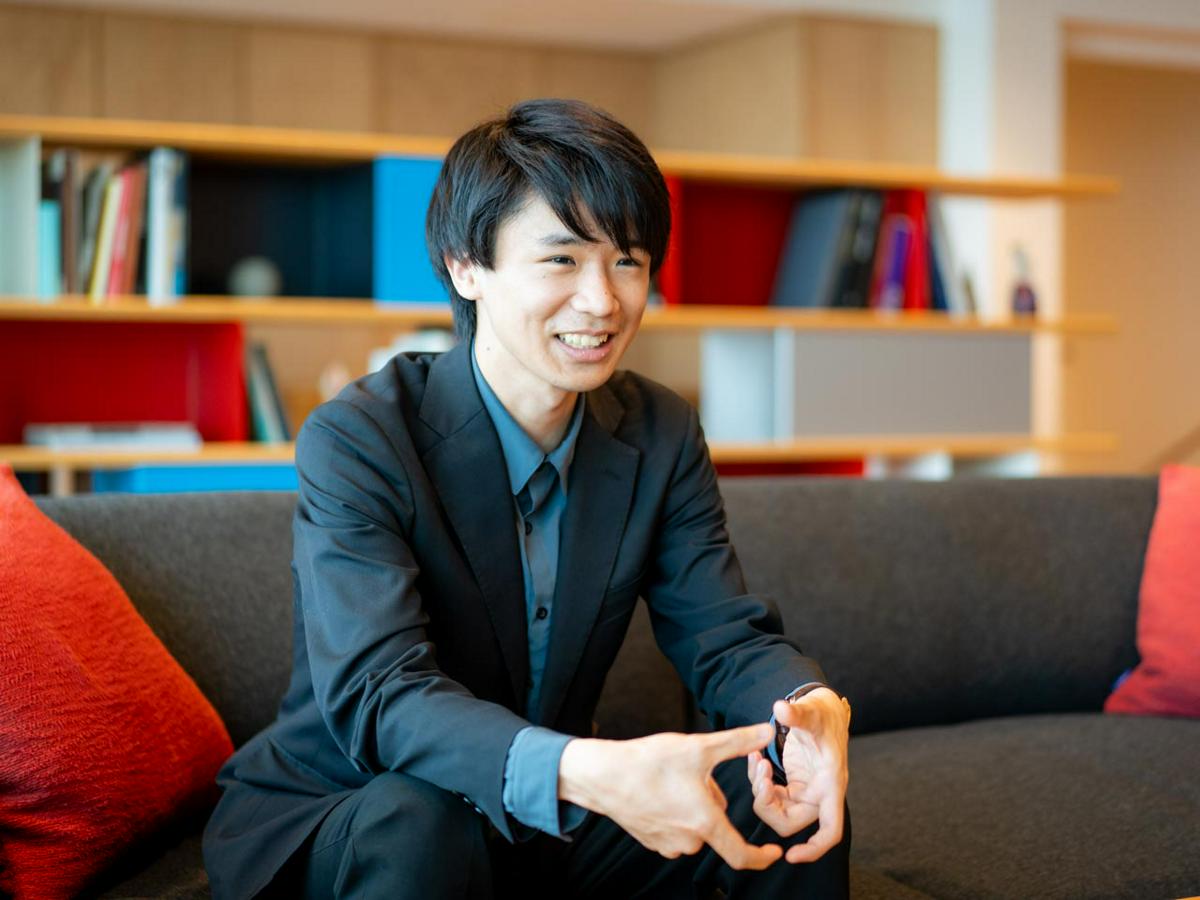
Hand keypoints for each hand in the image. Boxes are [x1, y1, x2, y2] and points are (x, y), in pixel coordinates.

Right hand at [559, 723, 782, 870]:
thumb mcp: (698, 747)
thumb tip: (767, 731)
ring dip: (696, 808)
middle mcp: (688, 840)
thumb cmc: (649, 762)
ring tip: (676, 781)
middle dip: (714, 802)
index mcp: (705, 822)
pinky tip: (663, 791)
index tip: (775, 853)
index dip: (762, 858)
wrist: (603, 775)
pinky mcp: (652, 841)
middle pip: (716, 826)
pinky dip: (678, 814)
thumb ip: (737, 741)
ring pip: (697, 827)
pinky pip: (678, 830)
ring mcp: (668, 844)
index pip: (742, 856)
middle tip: (698, 774)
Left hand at [746, 688, 849, 862]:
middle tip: (760, 774)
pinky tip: (755, 757)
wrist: (821, 710)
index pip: (830, 829)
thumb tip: (781, 708)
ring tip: (756, 759)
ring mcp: (803, 790)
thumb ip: (798, 714)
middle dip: (767, 804)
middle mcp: (818, 793)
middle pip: (789, 822)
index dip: (814, 848)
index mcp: (831, 784)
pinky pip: (769, 794)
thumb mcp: (812, 712)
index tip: (791, 856)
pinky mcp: (791, 785)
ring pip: (775, 809)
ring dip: (759, 789)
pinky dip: (758, 779)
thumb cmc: (824, 714)